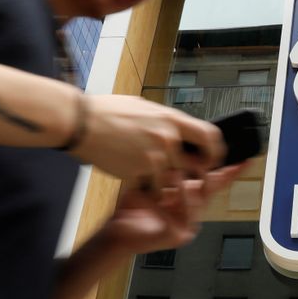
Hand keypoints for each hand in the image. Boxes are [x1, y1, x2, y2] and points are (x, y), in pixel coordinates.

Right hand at [70, 95, 224, 183]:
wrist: (81, 122)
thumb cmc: (106, 111)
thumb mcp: (143, 107)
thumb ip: (163, 120)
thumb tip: (175, 127)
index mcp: (171, 119)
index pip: (209, 135)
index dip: (216, 150)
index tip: (214, 159)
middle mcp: (168, 137)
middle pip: (198, 164)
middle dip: (198, 176)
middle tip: (192, 181)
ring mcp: (154, 155)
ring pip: (175, 181)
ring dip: (167, 186)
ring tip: (155, 181)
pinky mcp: (139, 171)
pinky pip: (153, 189)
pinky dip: (150, 191)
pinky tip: (140, 185)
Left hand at [99, 163, 245, 254]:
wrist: (115, 232)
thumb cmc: (131, 208)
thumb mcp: (152, 182)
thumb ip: (170, 168)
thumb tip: (178, 142)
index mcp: (188, 198)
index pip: (213, 180)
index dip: (229, 170)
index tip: (244, 160)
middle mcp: (191, 212)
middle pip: (212, 188)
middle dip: (222, 173)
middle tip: (225, 158)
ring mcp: (187, 224)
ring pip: (198, 197)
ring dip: (190, 178)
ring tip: (180, 162)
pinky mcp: (178, 234)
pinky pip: (185, 211)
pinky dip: (180, 193)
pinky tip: (174, 180)